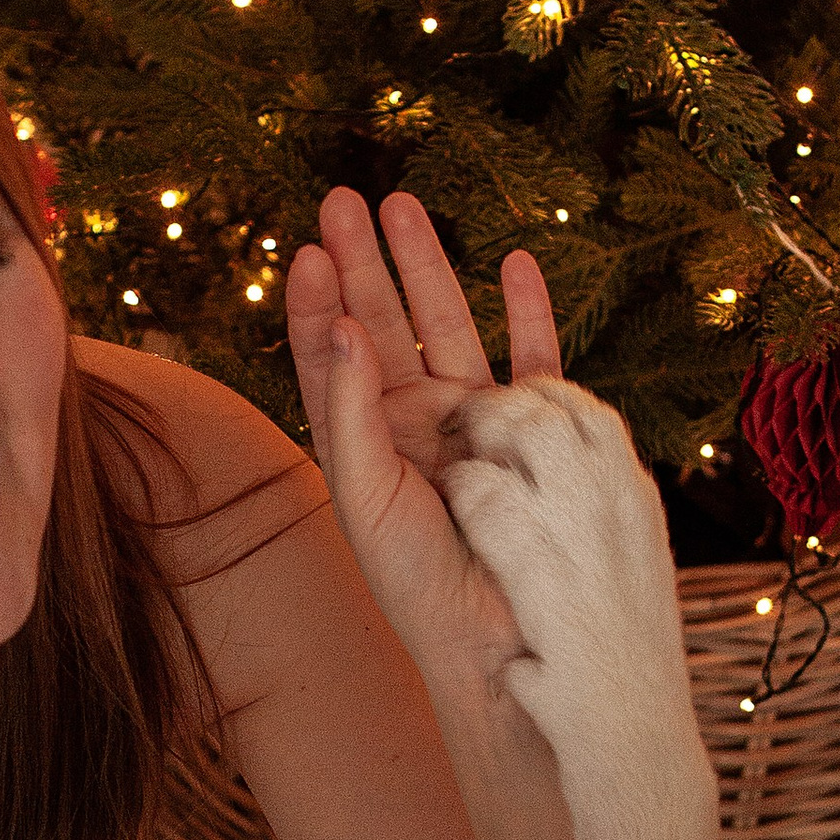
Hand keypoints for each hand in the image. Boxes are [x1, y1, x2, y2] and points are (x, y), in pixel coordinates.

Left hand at [284, 188, 564, 690]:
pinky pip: (532, 358)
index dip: (316, 302)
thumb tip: (346, 323)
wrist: (500, 643)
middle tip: (341, 196)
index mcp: (363, 444)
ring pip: (446, 326)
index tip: (308, 248)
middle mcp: (413, 426)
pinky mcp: (530, 434)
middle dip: (361, 261)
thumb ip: (351, 412)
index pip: (328, 357)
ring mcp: (472, 425)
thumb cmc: (419, 585)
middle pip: (380, 324)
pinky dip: (525, 310)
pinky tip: (513, 262)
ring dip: (427, 267)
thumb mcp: (365, 498)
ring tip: (404, 204)